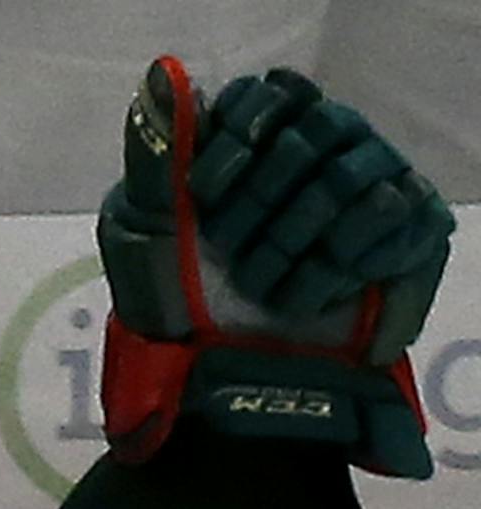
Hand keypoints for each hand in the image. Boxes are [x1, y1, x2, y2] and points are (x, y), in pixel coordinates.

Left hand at [98, 58, 454, 475]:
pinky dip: (334, 266)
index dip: (240, 133)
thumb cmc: (172, 309)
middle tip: (229, 250)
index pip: (273, 94)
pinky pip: (389, 218)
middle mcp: (327, 152)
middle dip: (262, 195)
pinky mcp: (408, 235)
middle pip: (317, 127)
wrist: (219, 387)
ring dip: (294, 235)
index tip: (205, 192)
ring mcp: (373, 189)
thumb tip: (161, 80)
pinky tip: (300, 301)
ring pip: (353, 172)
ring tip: (261, 288)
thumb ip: (152, 158)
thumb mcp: (141, 234)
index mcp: (266, 140)